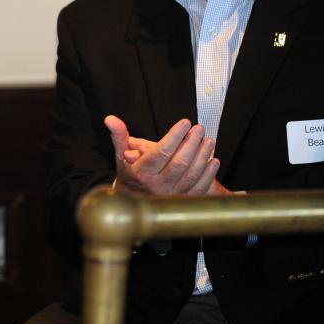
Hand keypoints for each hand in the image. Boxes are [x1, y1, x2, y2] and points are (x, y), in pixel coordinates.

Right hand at [106, 115, 226, 195]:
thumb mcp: (121, 155)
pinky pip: (200, 188)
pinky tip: (213, 160)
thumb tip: (110, 119)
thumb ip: (119, 136)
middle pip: (180, 163)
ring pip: (192, 174)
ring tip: (208, 140)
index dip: (175, 136)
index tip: (185, 122)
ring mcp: (172, 195)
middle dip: (192, 143)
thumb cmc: (130, 174)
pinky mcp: (183, 201)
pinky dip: (208, 174)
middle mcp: (157, 186)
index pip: (161, 152)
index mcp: (142, 173)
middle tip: (199, 128)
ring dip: (203, 155)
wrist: (134, 204)